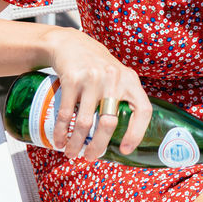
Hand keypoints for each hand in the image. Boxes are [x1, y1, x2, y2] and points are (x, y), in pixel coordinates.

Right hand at [44, 27, 151, 162]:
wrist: (71, 44)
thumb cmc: (97, 66)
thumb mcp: (118, 76)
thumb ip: (124, 98)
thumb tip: (123, 136)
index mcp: (130, 81)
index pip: (143, 110)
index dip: (137, 133)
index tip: (125, 150)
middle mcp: (114, 79)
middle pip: (109, 123)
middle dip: (98, 147)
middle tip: (90, 157)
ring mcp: (93, 79)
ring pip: (86, 123)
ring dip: (76, 143)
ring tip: (71, 153)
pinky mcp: (73, 79)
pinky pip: (66, 113)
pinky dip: (62, 131)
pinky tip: (59, 140)